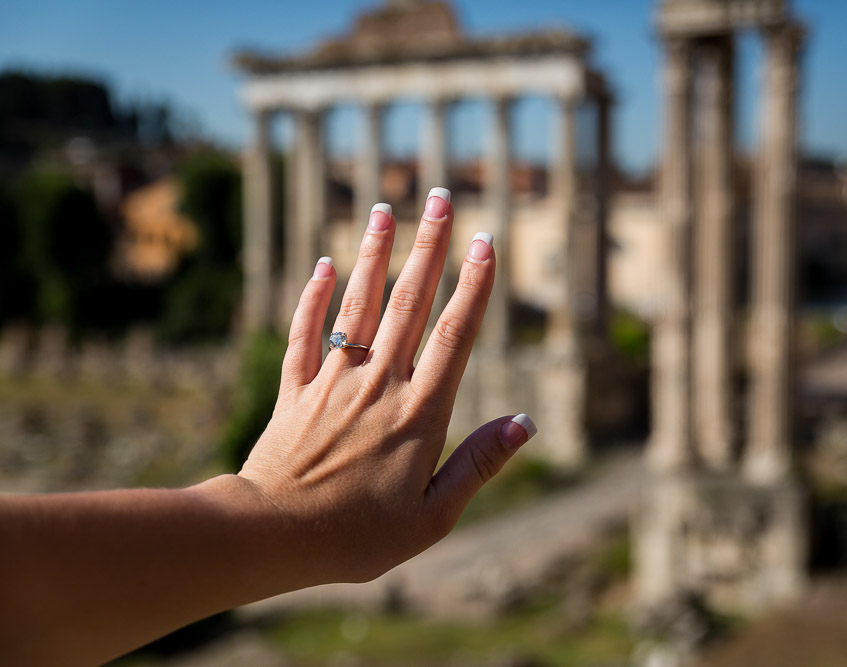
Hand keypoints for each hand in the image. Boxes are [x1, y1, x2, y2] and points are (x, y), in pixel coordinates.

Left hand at [235, 188, 536, 585]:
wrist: (271, 537)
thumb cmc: (358, 537)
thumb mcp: (433, 515)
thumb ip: (478, 465)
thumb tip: (526, 424)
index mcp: (419, 413)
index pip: (454, 336)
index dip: (473, 286)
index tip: (485, 241)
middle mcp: (378, 385)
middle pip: (409, 304)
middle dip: (428, 247)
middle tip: (440, 197)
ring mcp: (332, 383)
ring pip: (358, 306)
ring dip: (373, 256)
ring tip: (384, 210)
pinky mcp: (294, 392)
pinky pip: (305, 334)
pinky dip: (313, 298)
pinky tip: (322, 265)